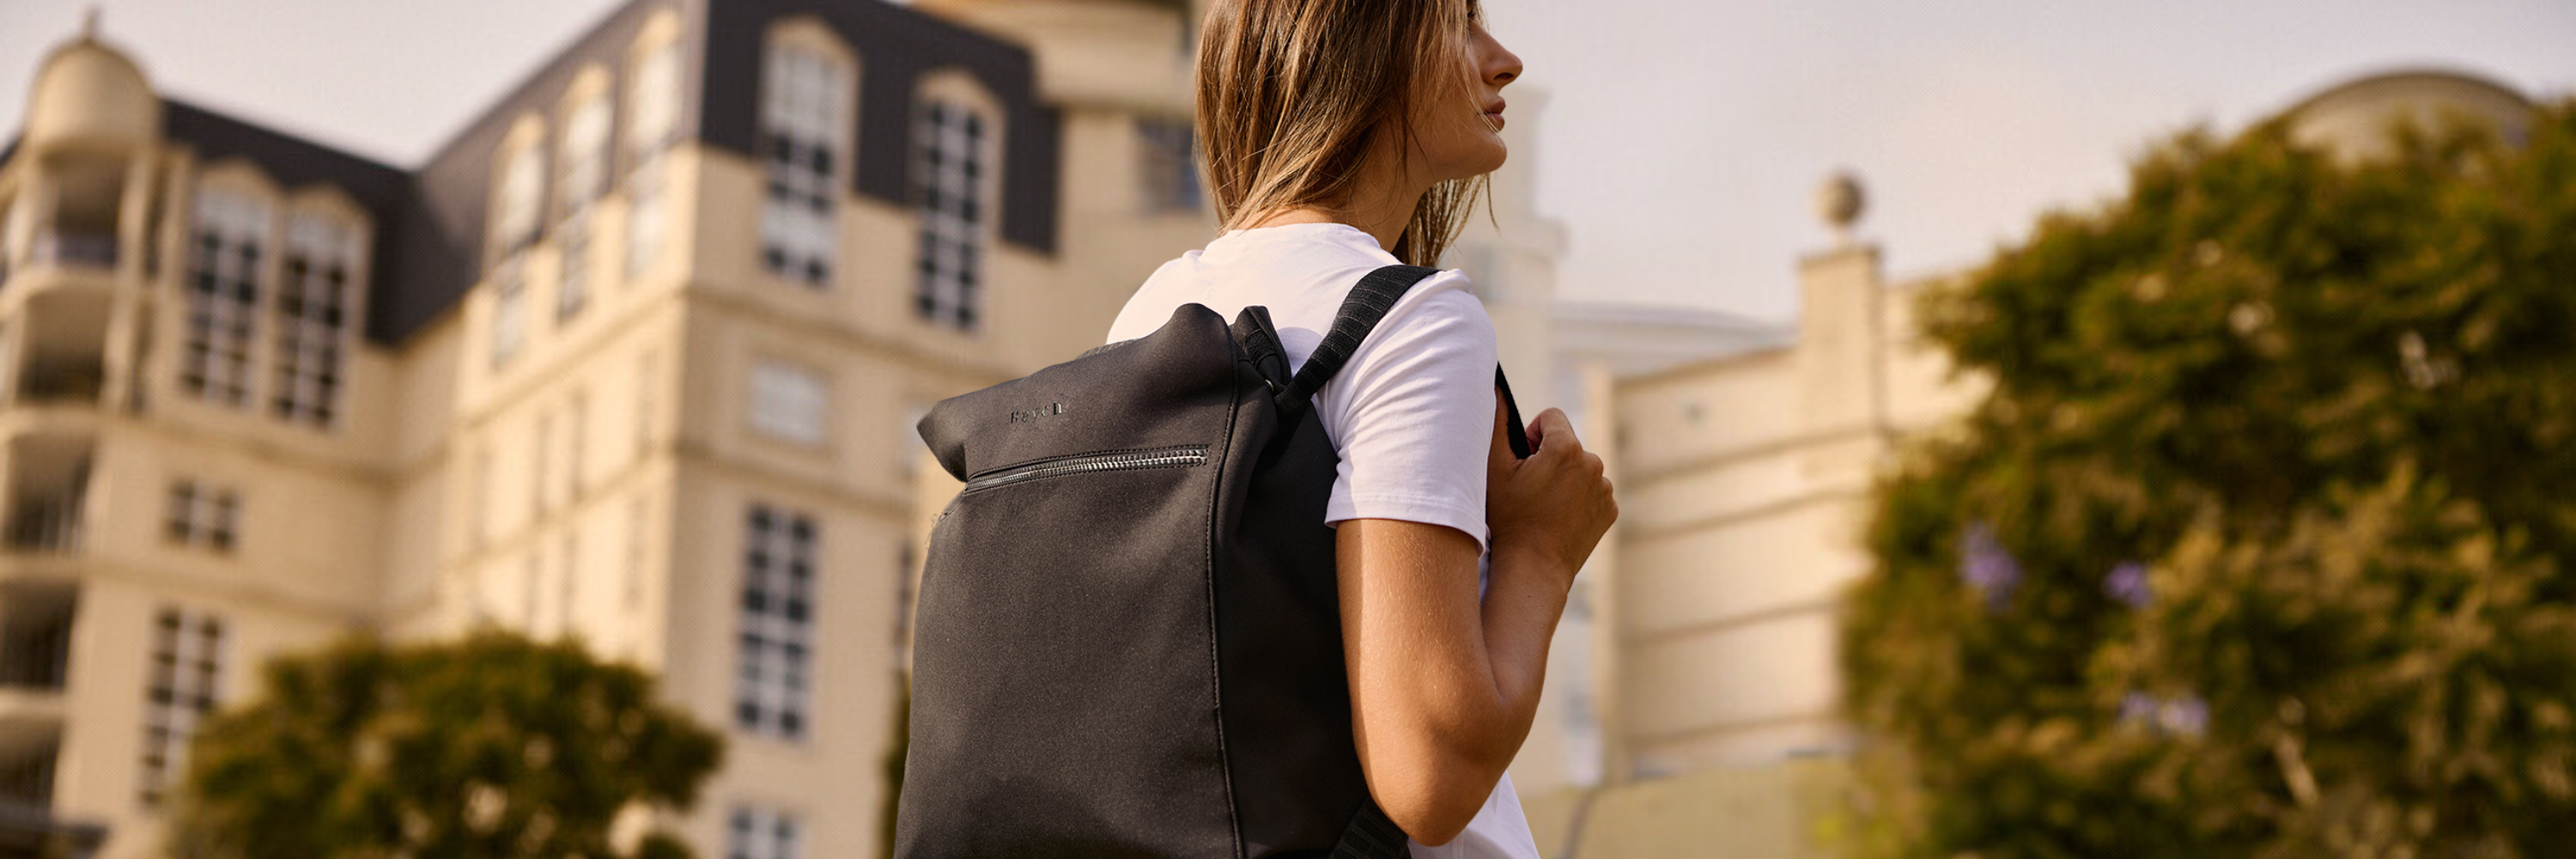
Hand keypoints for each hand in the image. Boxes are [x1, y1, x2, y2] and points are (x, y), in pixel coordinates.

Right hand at [1485, 393, 1615, 585]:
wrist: (1533, 568)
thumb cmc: (1508, 519)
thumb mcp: (1493, 469)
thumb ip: (1496, 424)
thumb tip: (1494, 389)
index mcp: (1567, 448)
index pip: (1551, 417)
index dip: (1532, 435)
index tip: (1524, 460)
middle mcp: (1593, 463)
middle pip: (1567, 444)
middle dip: (1549, 457)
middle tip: (1530, 487)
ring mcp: (1605, 488)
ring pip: (1580, 468)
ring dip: (1564, 478)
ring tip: (1543, 505)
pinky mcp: (1610, 509)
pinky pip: (1592, 491)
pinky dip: (1577, 498)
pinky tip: (1559, 517)